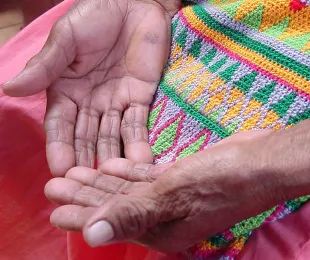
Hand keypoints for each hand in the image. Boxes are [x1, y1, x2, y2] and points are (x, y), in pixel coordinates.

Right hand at [2, 0, 179, 175]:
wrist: (137, 3)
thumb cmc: (95, 16)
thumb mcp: (66, 40)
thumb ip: (44, 66)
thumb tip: (8, 88)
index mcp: (66, 90)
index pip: (60, 124)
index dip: (60, 146)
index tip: (60, 169)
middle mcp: (90, 102)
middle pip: (87, 136)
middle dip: (87, 159)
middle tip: (89, 185)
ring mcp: (116, 102)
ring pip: (113, 136)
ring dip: (113, 158)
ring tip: (116, 181)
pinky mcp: (141, 98)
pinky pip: (139, 124)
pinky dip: (140, 143)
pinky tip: (141, 163)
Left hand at [44, 130, 282, 251]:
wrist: (264, 162)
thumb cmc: (221, 180)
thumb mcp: (172, 195)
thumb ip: (130, 213)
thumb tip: (90, 237)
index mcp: (161, 230)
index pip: (112, 222)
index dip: (81, 214)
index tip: (54, 204)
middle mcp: (166, 217)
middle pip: (117, 206)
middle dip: (86, 195)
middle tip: (55, 183)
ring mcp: (176, 197)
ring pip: (131, 190)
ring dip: (104, 182)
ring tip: (76, 172)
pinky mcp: (184, 179)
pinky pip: (150, 177)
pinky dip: (132, 172)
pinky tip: (113, 165)